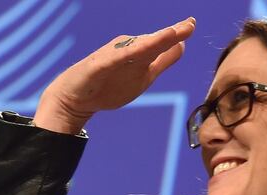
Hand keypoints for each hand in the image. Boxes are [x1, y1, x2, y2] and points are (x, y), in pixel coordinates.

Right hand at [33, 17, 195, 133]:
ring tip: (173, 33)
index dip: (178, 34)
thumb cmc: (108, 86)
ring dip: (154, 41)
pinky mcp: (98, 66)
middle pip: (152, 43)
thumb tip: (182, 45)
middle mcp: (128, 49)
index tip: (192, 24)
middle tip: (189, 25)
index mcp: (140, 53)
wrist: (75, 99)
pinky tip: (141, 50)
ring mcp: (113, 56)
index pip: (162, 43)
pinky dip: (128, 53)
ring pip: (137, 48)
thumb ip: (161, 60)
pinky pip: (115, 59)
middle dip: (170, 35)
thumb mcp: (143, 74)